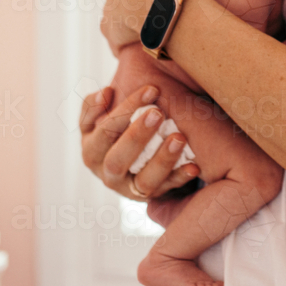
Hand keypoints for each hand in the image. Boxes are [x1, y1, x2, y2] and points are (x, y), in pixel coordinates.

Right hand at [80, 85, 199, 201]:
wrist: (128, 161)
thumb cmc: (115, 130)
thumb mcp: (98, 119)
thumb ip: (94, 105)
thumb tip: (107, 93)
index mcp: (91, 151)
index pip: (104, 131)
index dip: (124, 110)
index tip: (151, 89)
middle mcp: (106, 173)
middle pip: (117, 160)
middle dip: (137, 136)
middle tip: (158, 113)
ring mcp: (129, 189)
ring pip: (143, 181)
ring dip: (162, 159)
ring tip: (179, 137)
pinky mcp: (151, 196)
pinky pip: (167, 189)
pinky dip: (180, 177)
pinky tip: (194, 167)